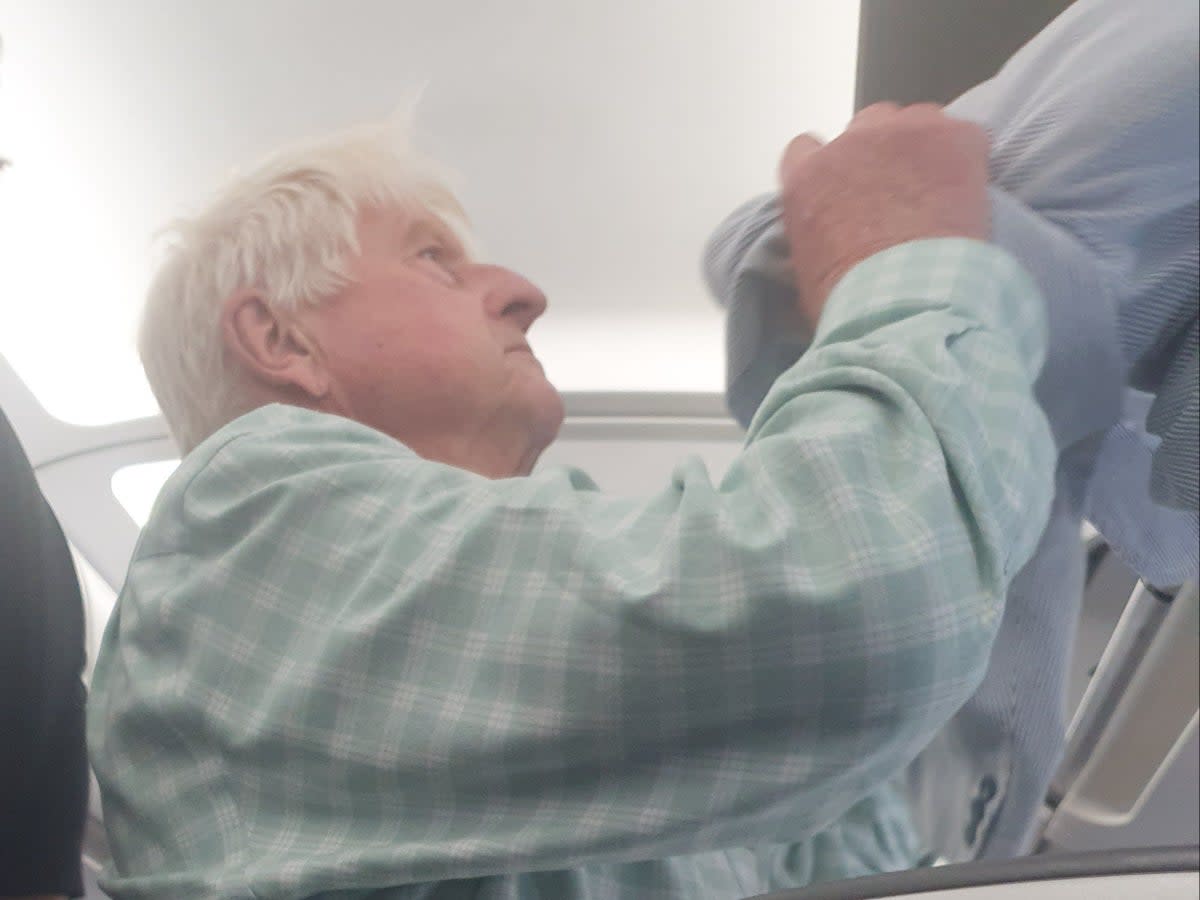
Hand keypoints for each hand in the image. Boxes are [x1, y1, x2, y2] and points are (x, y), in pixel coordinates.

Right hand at [778, 103, 989, 323]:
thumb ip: (811, 243)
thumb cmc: (853, 300)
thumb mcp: (807, 276)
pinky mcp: (952, 138)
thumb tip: (818, 255)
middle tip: (897, 193)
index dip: (829, 168)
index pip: (805, 149)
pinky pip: (963, 133)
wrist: (906, 302)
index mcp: (807, 178)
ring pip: (914, 121)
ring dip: (922, 148)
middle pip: (865, 126)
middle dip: (879, 153)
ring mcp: (903, 135)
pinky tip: (967, 191)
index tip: (844, 188)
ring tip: (937, 190)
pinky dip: (966, 157)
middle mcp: (850, 144)